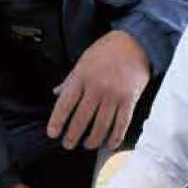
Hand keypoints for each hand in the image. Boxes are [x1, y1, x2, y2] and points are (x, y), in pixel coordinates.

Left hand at [47, 30, 150, 151]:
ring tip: (87, 145)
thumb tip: (56, 93)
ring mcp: (114, 94)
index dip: (57, 121)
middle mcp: (97, 87)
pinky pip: (121, 124)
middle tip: (68, 144)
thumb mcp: (83, 60)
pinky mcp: (130, 99)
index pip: (65, 104)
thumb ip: (70, 80)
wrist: (136, 42)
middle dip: (73, 135)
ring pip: (101, 125)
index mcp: (82, 76)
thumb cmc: (107, 50)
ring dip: (93, 140)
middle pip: (82, 118)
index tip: (52, 133)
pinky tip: (109, 144)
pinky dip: (115, 137)